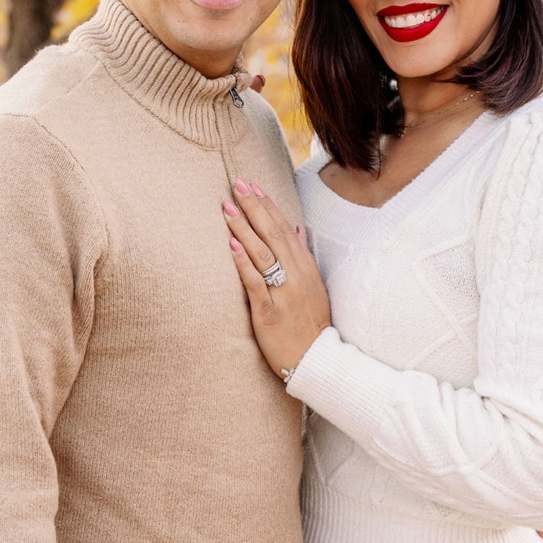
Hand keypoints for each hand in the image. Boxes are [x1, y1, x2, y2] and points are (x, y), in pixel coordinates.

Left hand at [223, 179, 331, 378]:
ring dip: (244, 228)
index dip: (267, 205)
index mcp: (305, 266)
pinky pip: (255, 283)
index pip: (284, 227)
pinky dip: (244, 263)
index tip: (252, 185)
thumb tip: (295, 229)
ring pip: (262, 253)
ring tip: (227, 208)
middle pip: (273, 234)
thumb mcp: (313, 285)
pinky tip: (232, 246)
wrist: (315, 358)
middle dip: (254, 207)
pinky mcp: (269, 312)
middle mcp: (296, 274)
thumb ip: (303, 256)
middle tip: (236, 184)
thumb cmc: (310, 322)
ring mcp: (283, 292)